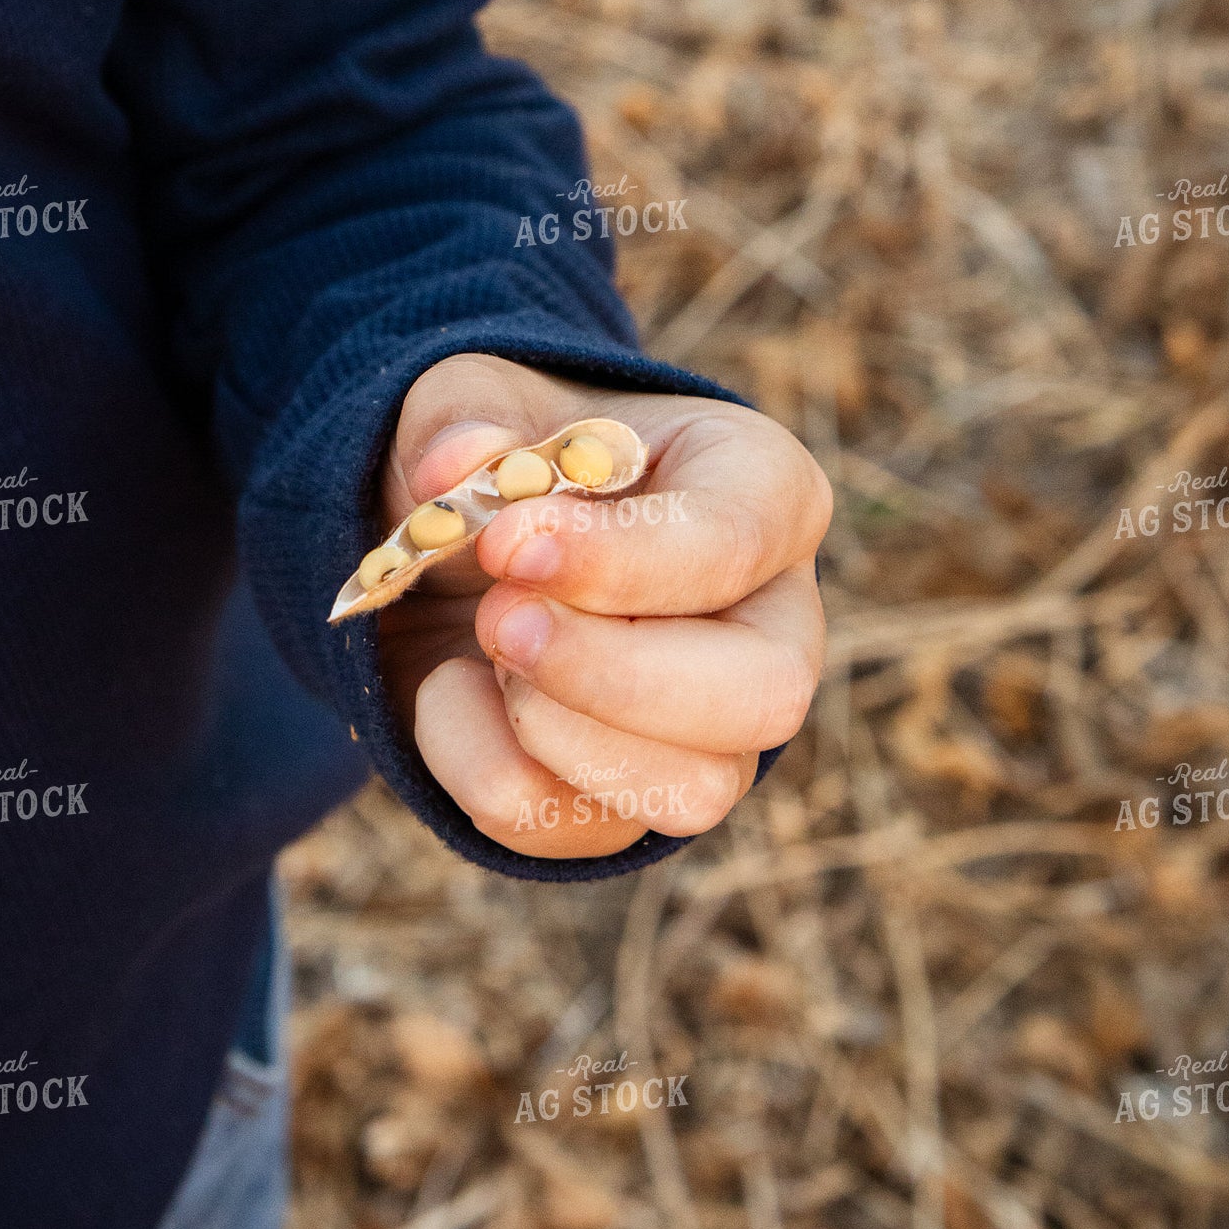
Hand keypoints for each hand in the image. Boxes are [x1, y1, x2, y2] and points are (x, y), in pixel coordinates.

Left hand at [372, 354, 830, 859]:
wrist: (471, 551)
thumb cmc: (514, 459)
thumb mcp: (475, 398)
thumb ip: (463, 418)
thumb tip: (457, 463)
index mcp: (764, 491)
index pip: (736, 544)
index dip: (619, 560)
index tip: (506, 544)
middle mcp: (776, 624)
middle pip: (766, 695)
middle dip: (610, 673)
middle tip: (497, 619)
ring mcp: (722, 730)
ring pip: (692, 791)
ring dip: (551, 728)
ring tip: (485, 642)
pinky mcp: (641, 801)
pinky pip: (576, 830)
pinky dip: (479, 764)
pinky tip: (452, 688)